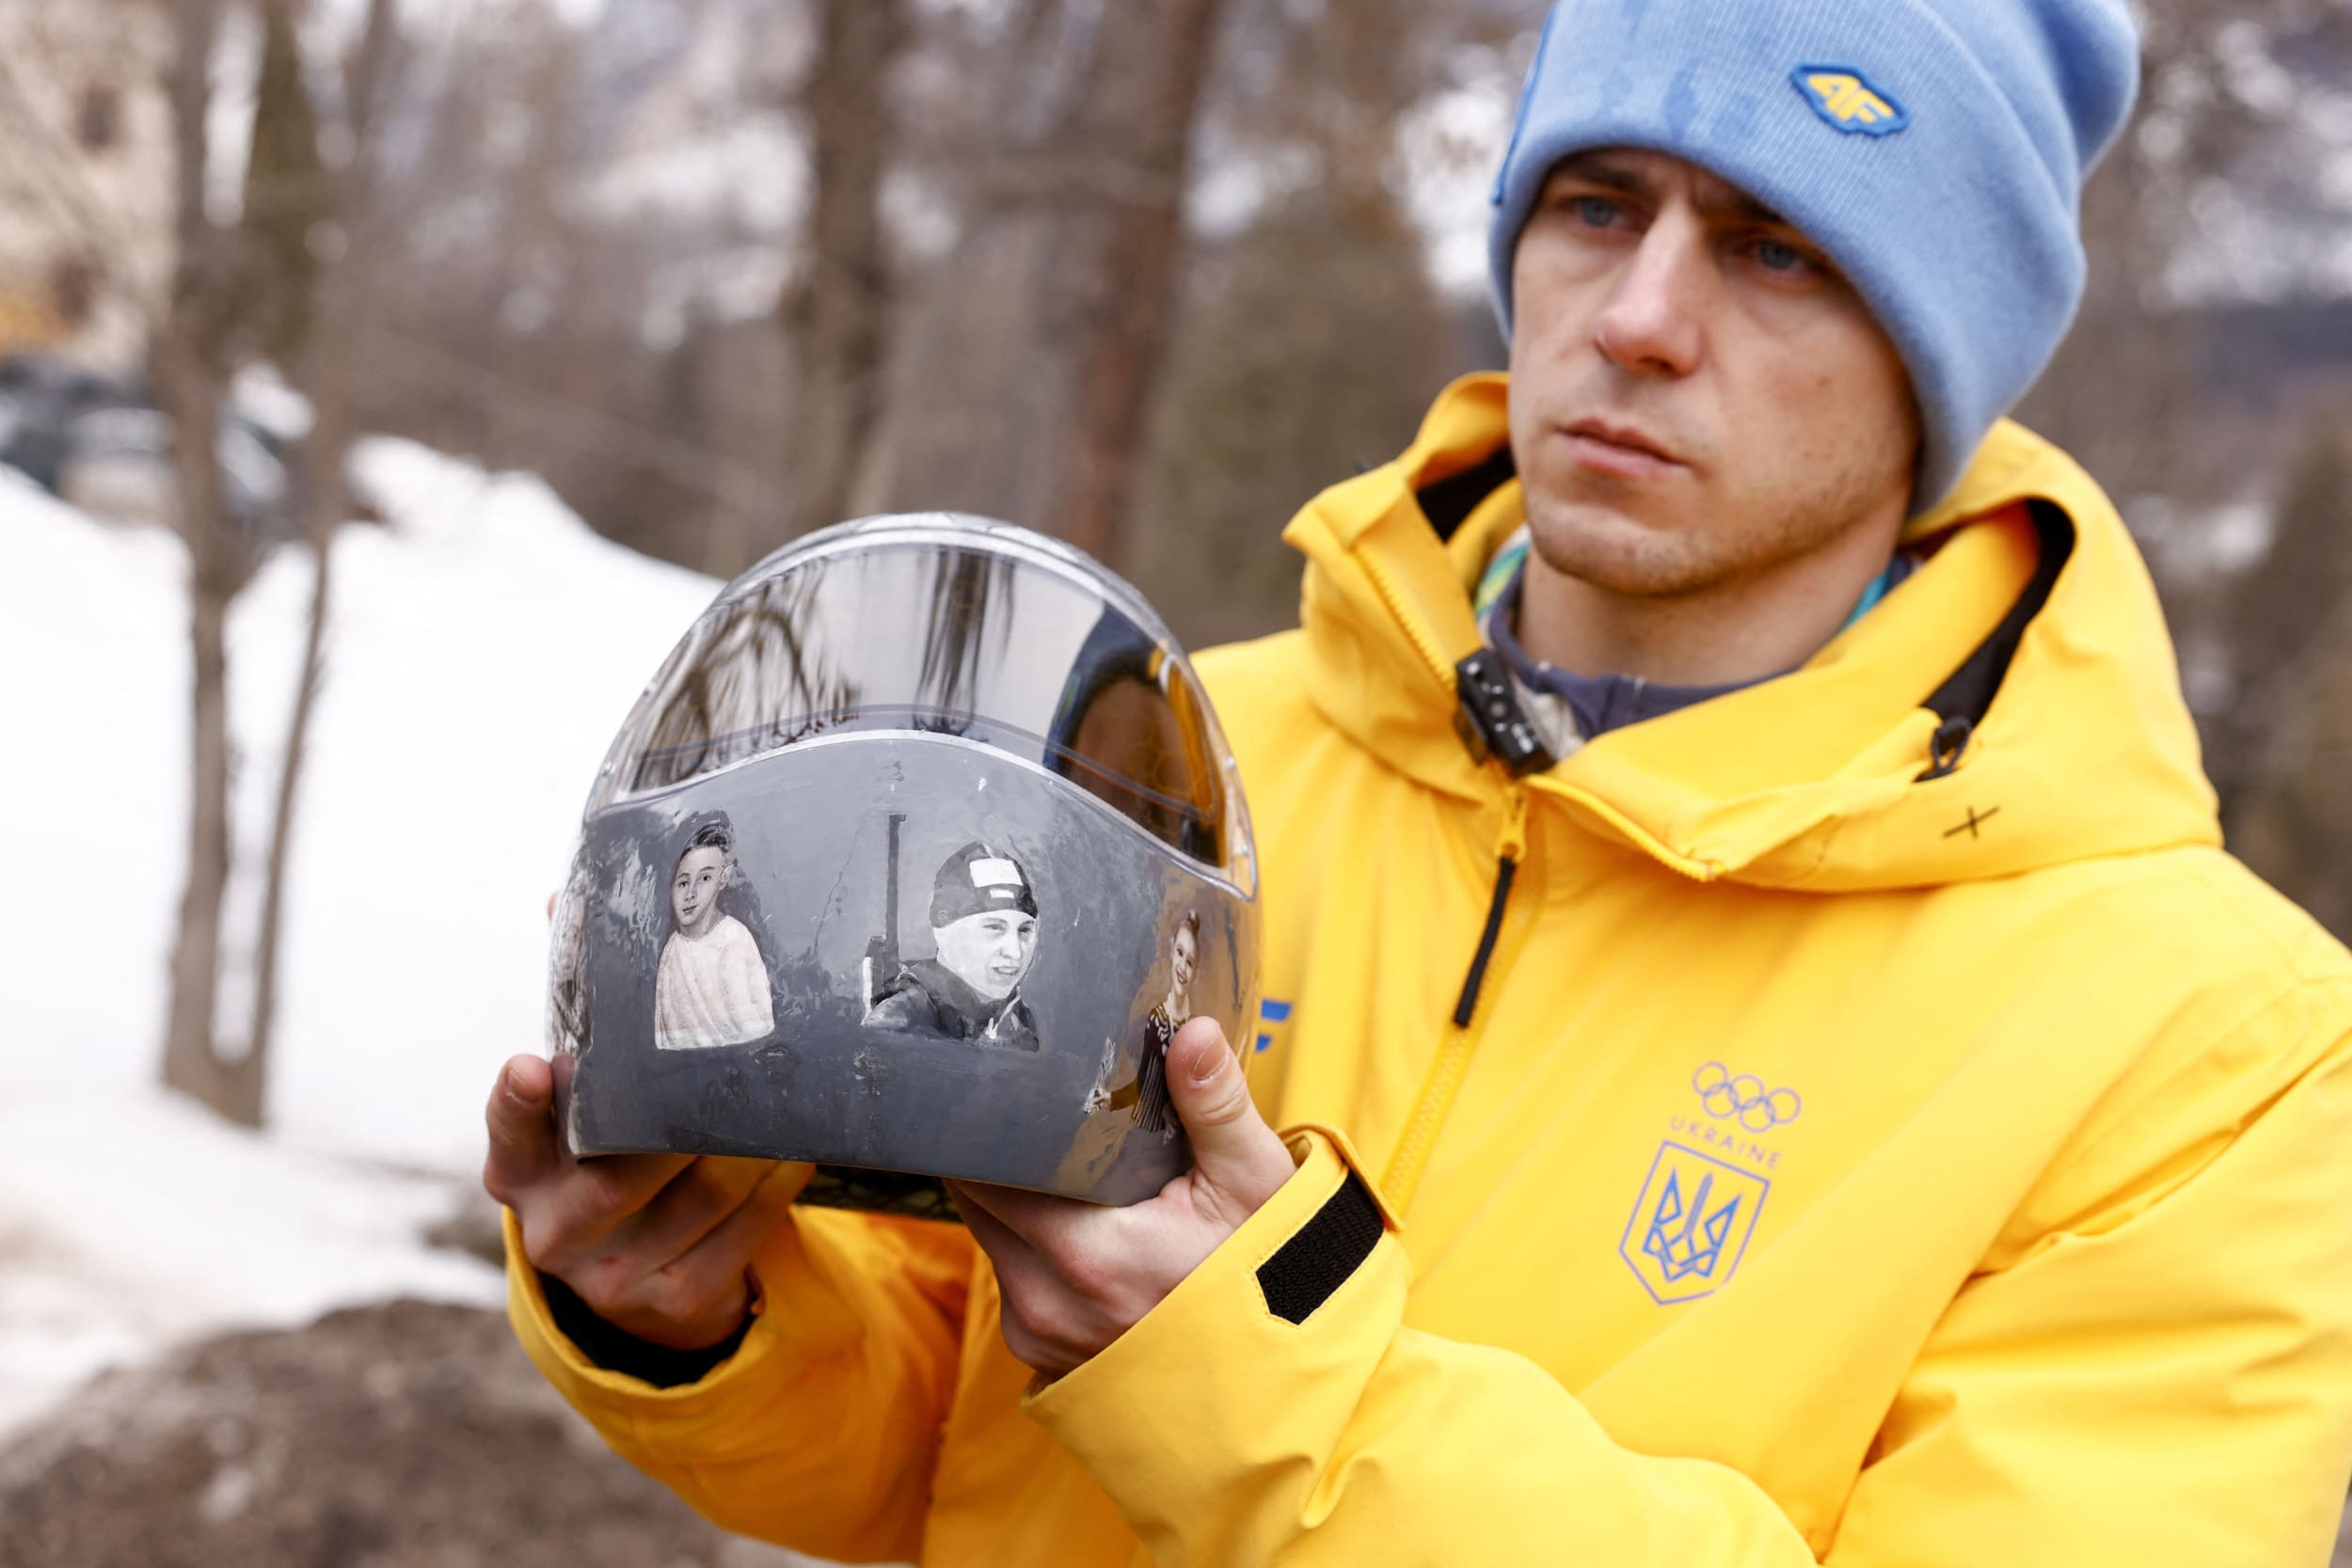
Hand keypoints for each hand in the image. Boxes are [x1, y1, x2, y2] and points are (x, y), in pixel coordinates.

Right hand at [482, 1054, 804, 1349]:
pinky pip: (747, 1227)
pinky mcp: (677, 1302)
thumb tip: (633, 988)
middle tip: (739, 1067)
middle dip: (692, 1119)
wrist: (640, 1279)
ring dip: (752, 1144)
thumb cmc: (611, 1169)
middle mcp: (556, 1234)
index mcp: (520, 1177)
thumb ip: (590, 1083)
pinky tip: (793, 1153)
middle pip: (625, 1174)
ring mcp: (614, 1279)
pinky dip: (778, 1183)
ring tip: (779, 1103)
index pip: (510, 1134)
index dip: (518, 1103)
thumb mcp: (581, 1134)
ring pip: (706, 1193)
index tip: (531, 1068)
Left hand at [948, 1018, 1297, 1381]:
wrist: (1278, 1368)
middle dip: (1001, 1163)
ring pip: (992, 1244)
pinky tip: (1074, 1230)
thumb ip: (1214, 1103)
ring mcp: (1041, 1337)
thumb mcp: (1252, 1179)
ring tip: (1060, 1174)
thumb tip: (1192, 1032)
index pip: (987, 1177)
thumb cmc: (1266, 1268)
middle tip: (1036, 1121)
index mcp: (1088, 1255)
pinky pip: (1013, 1284)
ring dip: (1014, 1209)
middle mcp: (1048, 1304)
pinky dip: (1031, 1255)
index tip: (1011, 1093)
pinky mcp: (1043, 1356)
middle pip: (979, 1207)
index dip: (992, 1132)